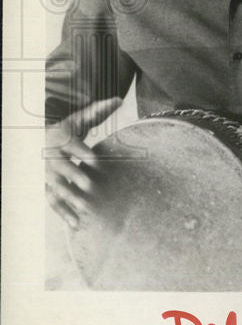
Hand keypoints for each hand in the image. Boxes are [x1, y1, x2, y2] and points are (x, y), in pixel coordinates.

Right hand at [45, 97, 121, 227]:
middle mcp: (50, 157)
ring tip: (84, 208)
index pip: (72, 146)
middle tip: (90, 186)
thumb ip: (98, 110)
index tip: (98, 161)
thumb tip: (119, 99)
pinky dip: (63, 214)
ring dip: (69, 198)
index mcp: (59, 138)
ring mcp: (47, 175)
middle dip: (75, 176)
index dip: (84, 153)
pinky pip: (53, 202)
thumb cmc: (66, 127)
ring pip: (56, 187)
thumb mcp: (80, 117)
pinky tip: (76, 225)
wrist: (40, 139)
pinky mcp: (47, 188)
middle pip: (62, 168)